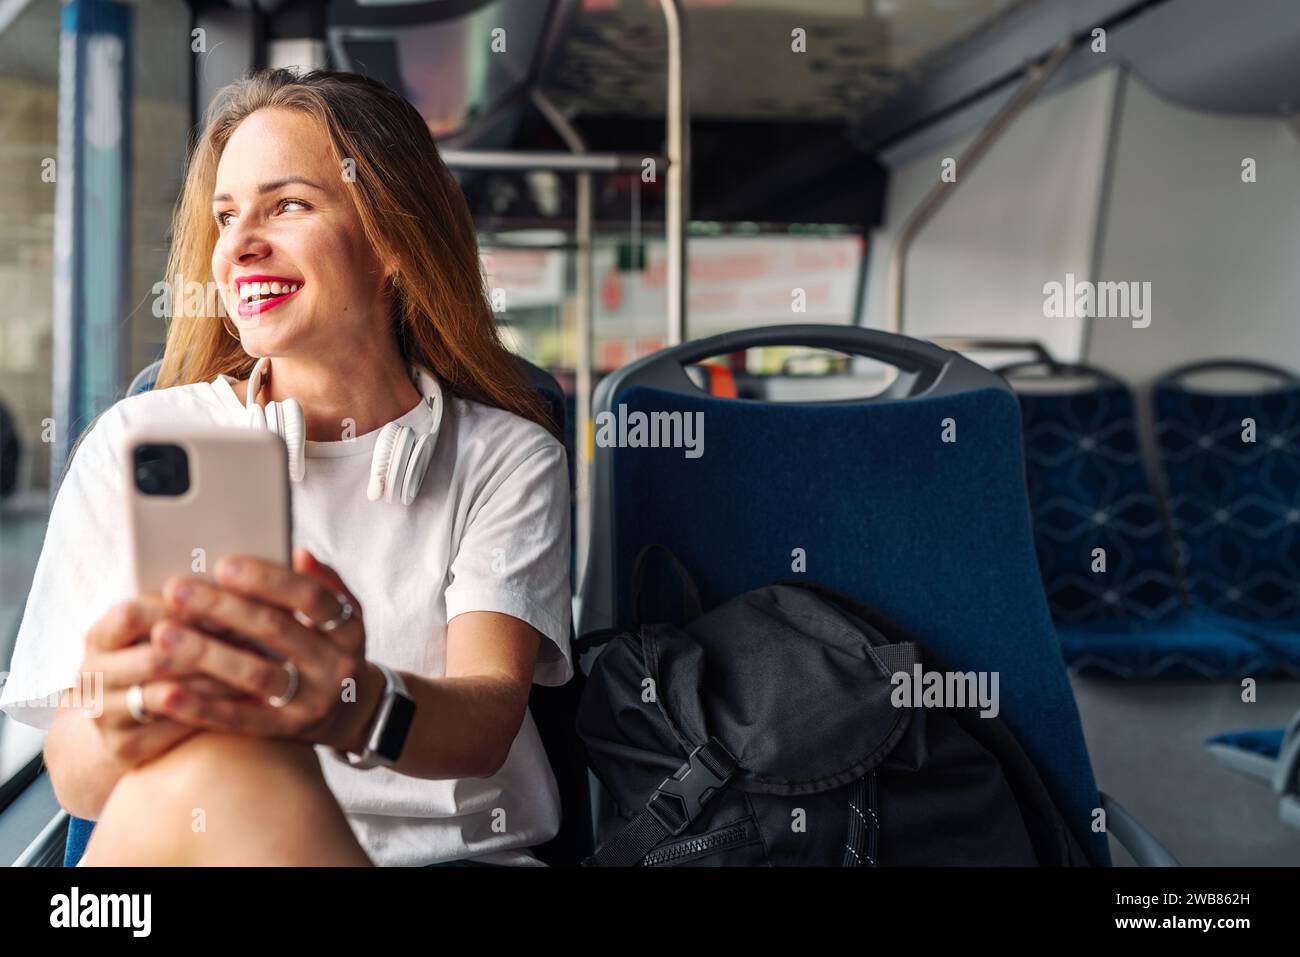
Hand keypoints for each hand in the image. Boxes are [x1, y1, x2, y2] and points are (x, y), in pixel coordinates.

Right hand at [80, 598, 249, 768]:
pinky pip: (174, 729)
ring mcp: (102, 714)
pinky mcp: (122, 747)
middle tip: (256, 639)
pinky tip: (247, 701)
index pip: (131, 615)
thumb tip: (242, 579)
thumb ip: (185, 610)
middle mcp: (91, 675)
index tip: (229, 601)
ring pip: (168, 695)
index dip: (181, 609)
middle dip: (209, 648)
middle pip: (154, 658)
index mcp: (100, 636)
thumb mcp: (158, 630)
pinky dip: (213, 713)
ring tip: (259, 669)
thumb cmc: (160, 658)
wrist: (128, 721)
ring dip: (218, 681)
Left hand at [139, 548, 383, 751]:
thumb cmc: (325, 645)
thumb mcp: (335, 616)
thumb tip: (298, 552)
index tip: (223, 564)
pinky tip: (167, 693)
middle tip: (176, 589)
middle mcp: (338, 666)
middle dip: (223, 607)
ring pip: (256, 675)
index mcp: (349, 628)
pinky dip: (201, 706)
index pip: (311, 597)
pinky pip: (239, 718)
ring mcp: (313, 701)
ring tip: (163, 634)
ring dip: (206, 654)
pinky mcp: (285, 731)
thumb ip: (317, 584)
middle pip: (277, 630)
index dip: (268, 580)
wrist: (347, 709)